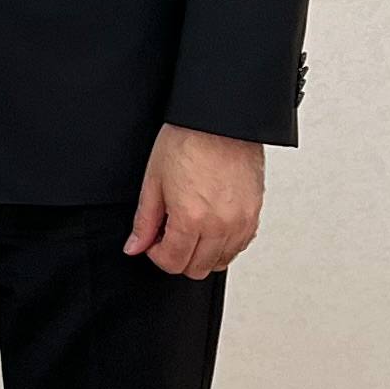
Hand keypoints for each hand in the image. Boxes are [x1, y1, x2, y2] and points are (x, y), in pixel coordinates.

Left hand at [122, 127, 263, 277]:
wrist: (220, 120)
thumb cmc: (188, 140)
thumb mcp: (154, 181)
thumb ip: (145, 221)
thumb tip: (135, 246)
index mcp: (191, 218)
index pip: (173, 263)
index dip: (157, 254)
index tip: (154, 240)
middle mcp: (220, 225)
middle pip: (197, 269)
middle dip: (178, 256)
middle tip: (170, 233)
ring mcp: (241, 221)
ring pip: (220, 261)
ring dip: (202, 252)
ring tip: (191, 227)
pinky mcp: (254, 213)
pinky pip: (239, 246)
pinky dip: (224, 244)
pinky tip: (211, 225)